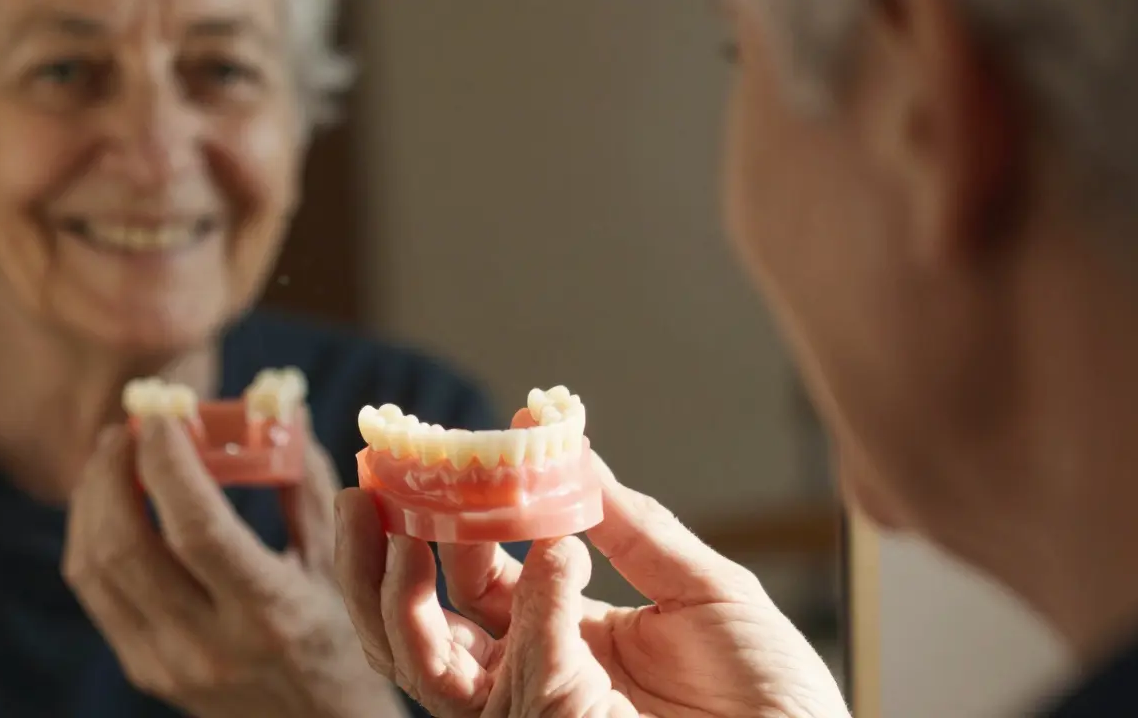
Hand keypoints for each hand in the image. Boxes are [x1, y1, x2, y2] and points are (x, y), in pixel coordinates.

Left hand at [63, 415, 405, 717]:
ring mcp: (166, 661)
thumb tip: (282, 416)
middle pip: (126, 545)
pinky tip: (113, 503)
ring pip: (95, 566)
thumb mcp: (341, 568)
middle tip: (132, 426)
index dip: (169, 464)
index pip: (196, 529)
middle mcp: (208, 643)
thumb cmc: (342, 644)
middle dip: (115, 471)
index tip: (166, 414)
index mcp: (268, 613)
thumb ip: (310, 489)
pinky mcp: (143, 668)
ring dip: (94, 498)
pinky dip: (93, 535)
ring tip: (117, 455)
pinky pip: (96, 591)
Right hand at [334, 452, 848, 717]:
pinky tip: (558, 545)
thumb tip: (568, 445)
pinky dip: (536, 596)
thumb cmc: (771, 694)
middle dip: (377, 561)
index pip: (474, 577)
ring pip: (426, 664)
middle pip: (419, 626)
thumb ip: (633, 524)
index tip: (437, 453)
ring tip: (400, 515)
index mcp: (556, 637)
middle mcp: (529, 678)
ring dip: (402, 589)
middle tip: (367, 488)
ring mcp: (537, 710)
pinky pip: (528, 663)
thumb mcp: (701, 586)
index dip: (449, 517)